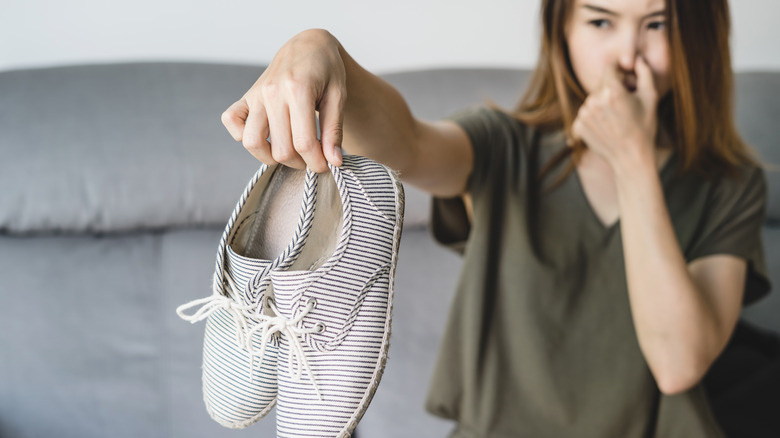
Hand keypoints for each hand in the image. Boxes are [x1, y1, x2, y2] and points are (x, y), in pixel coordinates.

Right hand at [221, 29, 345, 172]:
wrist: (308, 46)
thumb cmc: (326, 70)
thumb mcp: (338, 96)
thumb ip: (334, 130)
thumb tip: (334, 162)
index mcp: (298, 90)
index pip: (304, 143)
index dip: (317, 162)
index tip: (326, 165)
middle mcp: (272, 92)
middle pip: (280, 149)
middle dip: (299, 163)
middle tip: (312, 157)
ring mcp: (256, 94)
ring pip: (252, 142)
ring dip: (271, 157)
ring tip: (289, 152)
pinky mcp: (245, 96)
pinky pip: (231, 122)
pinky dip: (242, 135)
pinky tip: (264, 135)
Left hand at [571, 55, 658, 168]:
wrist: (631, 159)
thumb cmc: (644, 128)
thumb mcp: (650, 97)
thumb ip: (644, 73)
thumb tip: (637, 59)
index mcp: (612, 90)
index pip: (609, 68)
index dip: (620, 73)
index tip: (626, 82)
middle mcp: (593, 100)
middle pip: (601, 85)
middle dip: (612, 90)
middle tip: (625, 105)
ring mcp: (583, 114)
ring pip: (592, 100)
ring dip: (602, 104)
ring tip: (616, 118)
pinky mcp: (577, 126)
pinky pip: (586, 114)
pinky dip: (594, 118)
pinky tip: (607, 127)